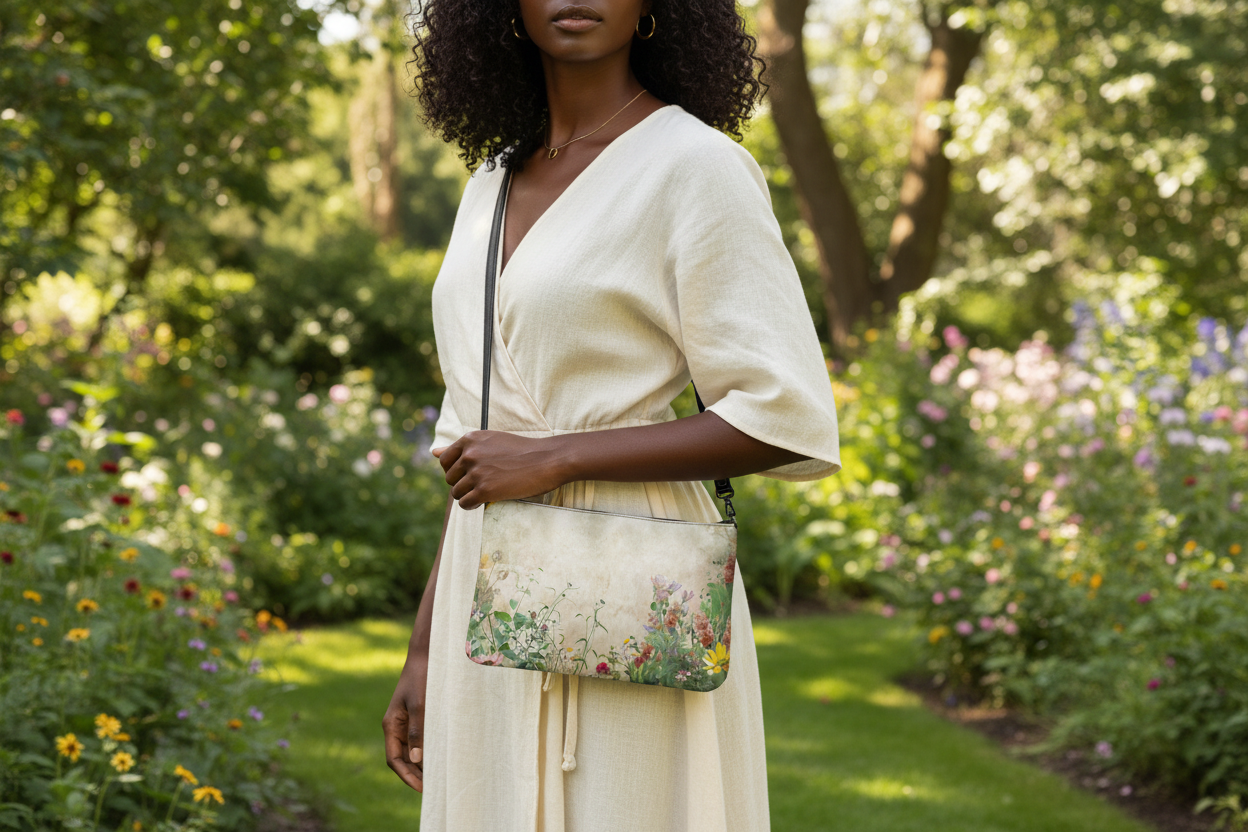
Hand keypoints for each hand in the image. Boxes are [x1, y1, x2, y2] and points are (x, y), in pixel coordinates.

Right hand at [382, 653, 428, 791]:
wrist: (427, 656)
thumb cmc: (422, 678)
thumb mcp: (421, 705)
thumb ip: (418, 731)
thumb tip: (416, 759)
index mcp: (391, 725)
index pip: (394, 759)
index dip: (406, 776)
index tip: (422, 788)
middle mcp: (396, 726)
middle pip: (402, 759)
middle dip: (415, 774)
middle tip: (433, 788)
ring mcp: (406, 722)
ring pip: (410, 751)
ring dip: (421, 765)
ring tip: (438, 778)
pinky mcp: (417, 717)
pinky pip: (419, 740)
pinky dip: (427, 751)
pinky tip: (440, 758)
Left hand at [432, 430, 565, 509]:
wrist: (547, 460)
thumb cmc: (522, 451)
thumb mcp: (490, 441)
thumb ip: (461, 448)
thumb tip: (432, 452)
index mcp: (470, 439)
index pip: (445, 460)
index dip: (456, 471)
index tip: (470, 474)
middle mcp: (470, 454)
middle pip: (449, 478)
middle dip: (462, 484)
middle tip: (482, 484)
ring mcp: (477, 472)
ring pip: (456, 492)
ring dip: (468, 496)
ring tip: (486, 492)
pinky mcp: (485, 490)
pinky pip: (465, 503)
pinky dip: (472, 506)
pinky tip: (484, 501)